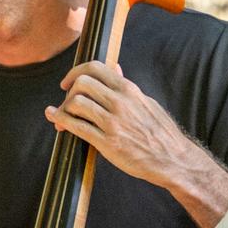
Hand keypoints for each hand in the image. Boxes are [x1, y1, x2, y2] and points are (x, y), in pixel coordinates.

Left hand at [46, 63, 193, 188]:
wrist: (173, 159)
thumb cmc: (161, 132)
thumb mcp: (146, 102)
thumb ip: (127, 86)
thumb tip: (115, 68)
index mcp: (129, 90)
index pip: (95, 68)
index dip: (76, 72)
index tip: (69, 82)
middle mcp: (120, 102)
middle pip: (82, 83)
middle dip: (69, 91)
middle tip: (67, 101)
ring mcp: (113, 122)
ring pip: (76, 102)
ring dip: (64, 108)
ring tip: (62, 116)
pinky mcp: (107, 142)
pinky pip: (77, 126)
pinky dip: (60, 120)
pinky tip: (54, 118)